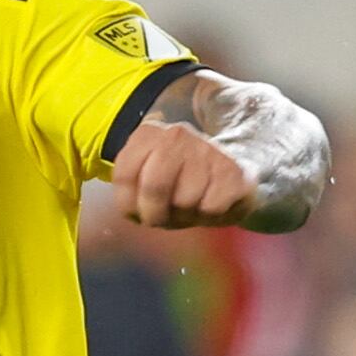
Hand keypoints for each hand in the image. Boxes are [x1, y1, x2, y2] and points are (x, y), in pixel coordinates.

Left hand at [112, 120, 260, 228]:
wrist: (231, 171)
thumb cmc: (181, 181)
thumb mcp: (148, 177)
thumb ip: (131, 189)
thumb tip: (132, 212)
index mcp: (148, 135)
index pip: (123, 174)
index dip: (128, 205)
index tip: (138, 212)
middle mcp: (176, 137)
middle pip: (153, 188)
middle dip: (155, 215)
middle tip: (163, 220)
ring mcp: (206, 151)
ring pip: (183, 202)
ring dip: (185, 216)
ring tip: (191, 207)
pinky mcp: (232, 172)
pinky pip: (210, 209)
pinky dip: (208, 216)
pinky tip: (210, 204)